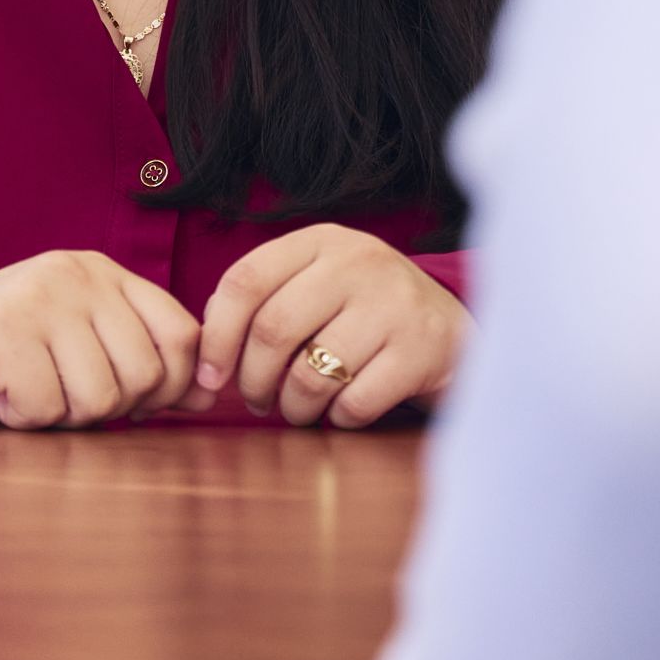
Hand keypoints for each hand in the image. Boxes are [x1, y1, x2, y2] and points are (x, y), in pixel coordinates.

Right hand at [0, 250, 204, 427]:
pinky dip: (19, 417)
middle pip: (145, 376)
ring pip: (99, 400)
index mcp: (102, 272)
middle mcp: (75, 275)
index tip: (138, 405)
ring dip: (60, 415)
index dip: (173, 387)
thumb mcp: (79, 343)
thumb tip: (208, 397)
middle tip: (57, 391)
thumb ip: (142, 361)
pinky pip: (46, 410)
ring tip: (25, 388)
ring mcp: (36, 299)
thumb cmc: (3, 353)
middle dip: (107, 407)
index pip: (183, 335)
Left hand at [181, 225, 466, 426]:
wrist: (452, 330)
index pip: (245, 280)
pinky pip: (354, 402)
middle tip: (256, 401)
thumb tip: (207, 349)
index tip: (209, 376)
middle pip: (273, 330)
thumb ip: (265, 300)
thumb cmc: (363, 313)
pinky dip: (338, 419)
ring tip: (296, 410)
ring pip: (312, 373)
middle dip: (252, 379)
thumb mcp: (319, 284)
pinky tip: (342, 411)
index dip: (216, 335)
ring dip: (292, 407)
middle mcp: (359, 262)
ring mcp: (395, 304)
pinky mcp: (422, 350)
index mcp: (321, 241)